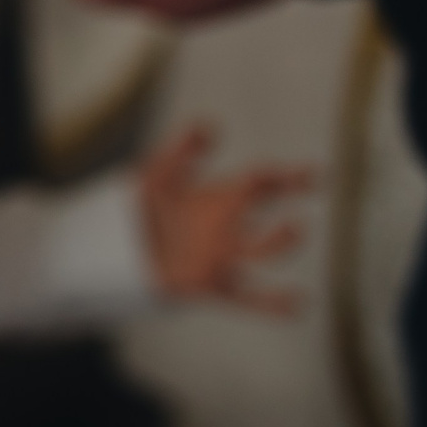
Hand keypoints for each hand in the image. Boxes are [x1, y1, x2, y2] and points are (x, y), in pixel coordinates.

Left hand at [137, 124, 311, 313]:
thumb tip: (209, 123)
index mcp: (217, 199)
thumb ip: (180, 151)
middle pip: (266, 206)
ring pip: (262, 251)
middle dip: (289, 191)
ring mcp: (222, 256)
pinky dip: (274, 303)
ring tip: (294, 228)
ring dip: (281, 242)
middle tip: (311, 179)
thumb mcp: (156, 176)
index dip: (280, 174)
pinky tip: (297, 301)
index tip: (304, 170)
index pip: (258, 182)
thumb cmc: (136, 211)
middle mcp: (226, 227)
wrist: (114, 249)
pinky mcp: (211, 284)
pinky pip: (248, 299)